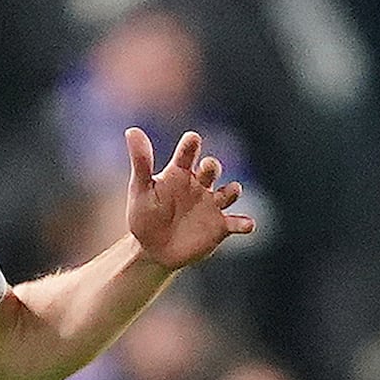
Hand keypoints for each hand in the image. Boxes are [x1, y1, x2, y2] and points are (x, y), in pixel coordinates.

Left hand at [126, 128, 253, 270]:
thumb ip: (141, 161)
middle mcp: (199, 184)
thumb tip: (132, 130)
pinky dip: (244, 223)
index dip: (191, 144)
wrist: (153, 250)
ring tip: (231, 192)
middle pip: (211, 168)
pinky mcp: (220, 226)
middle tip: (207, 168)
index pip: (188, 152)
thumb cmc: (145, 216)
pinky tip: (247, 225)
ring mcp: (211, 205)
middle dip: (212, 166)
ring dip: (233, 190)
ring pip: (230, 192)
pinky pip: (237, 222)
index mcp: (179, 172)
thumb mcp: (140, 189)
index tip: (192, 139)